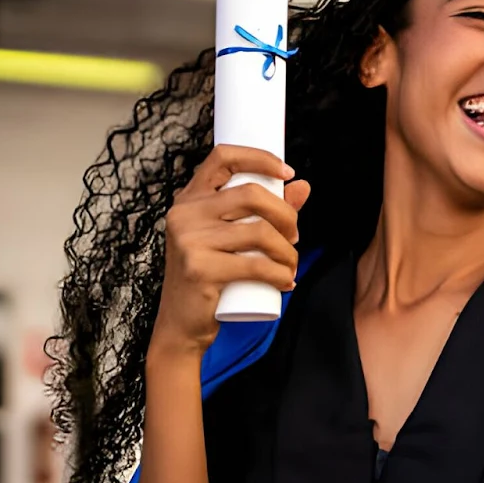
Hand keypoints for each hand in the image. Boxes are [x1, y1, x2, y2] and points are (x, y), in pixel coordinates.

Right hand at [148, 145, 309, 361]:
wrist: (181, 325)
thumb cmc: (210, 275)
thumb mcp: (233, 238)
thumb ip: (267, 210)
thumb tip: (302, 186)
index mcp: (190, 198)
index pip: (222, 157)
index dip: (259, 157)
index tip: (288, 173)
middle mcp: (184, 214)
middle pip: (252, 194)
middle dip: (286, 215)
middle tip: (294, 236)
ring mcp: (189, 241)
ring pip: (259, 232)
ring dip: (288, 251)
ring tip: (290, 265)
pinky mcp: (199, 269)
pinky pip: (255, 265)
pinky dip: (280, 275)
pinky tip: (286, 283)